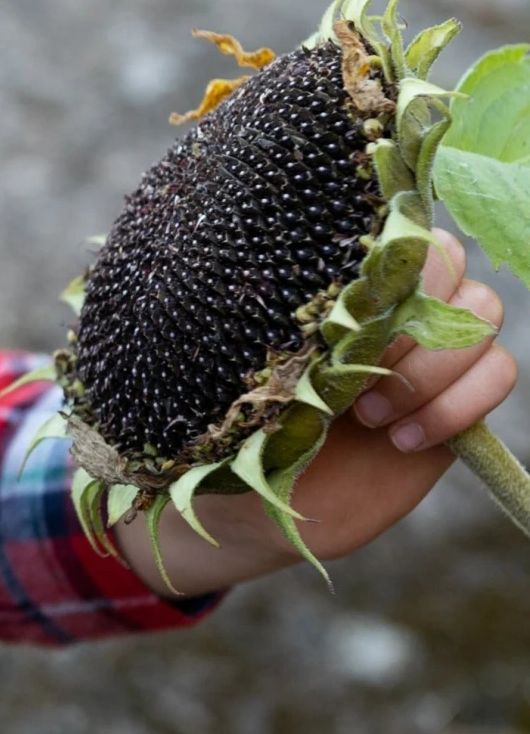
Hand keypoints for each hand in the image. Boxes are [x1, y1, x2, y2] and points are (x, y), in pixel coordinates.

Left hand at [116, 230, 517, 596]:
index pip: (397, 227)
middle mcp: (390, 307)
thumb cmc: (234, 429)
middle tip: (355, 374)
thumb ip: (272, 332)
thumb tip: (281, 288)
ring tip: (368, 414)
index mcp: (336, 285)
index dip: (389, 266)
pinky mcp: (457, 400)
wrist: (256, 506)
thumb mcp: (240, 376)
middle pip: (452, 264)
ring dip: (432, 368)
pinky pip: (500, 372)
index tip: (343, 318)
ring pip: (482, 317)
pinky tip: (400, 439)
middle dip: (410, 321)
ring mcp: (429, 351)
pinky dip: (457, 405)